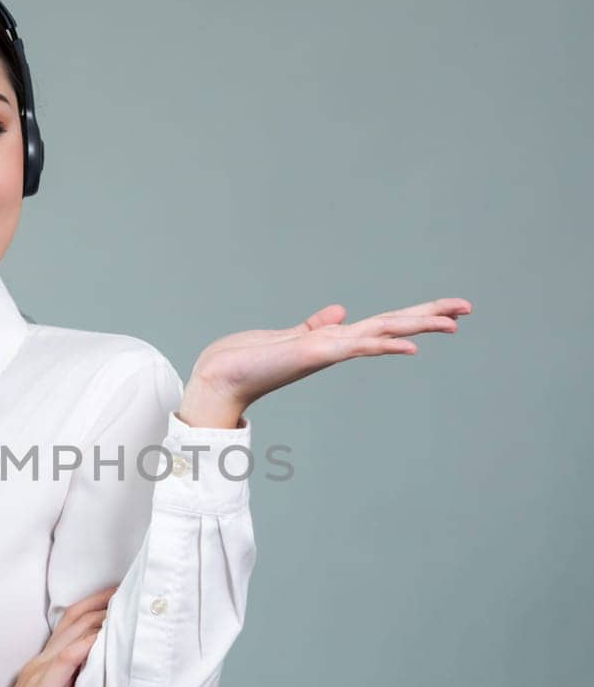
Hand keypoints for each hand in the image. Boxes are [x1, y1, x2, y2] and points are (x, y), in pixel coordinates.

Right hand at [0, 583, 119, 686]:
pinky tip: (106, 634)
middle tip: (134, 586)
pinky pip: (66, 660)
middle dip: (104, 600)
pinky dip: (88, 643)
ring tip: (129, 600)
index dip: (96, 609)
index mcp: (43, 671)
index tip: (125, 598)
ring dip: (102, 615)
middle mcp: (40, 666)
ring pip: (74, 632)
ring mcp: (38, 677)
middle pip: (74, 619)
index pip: (71, 628)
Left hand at [180, 297, 472, 424]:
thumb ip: (315, 325)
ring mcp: (329, 351)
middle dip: (429, 317)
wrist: (219, 378)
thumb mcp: (287, 336)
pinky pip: (357, 347)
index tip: (447, 310)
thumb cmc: (247, 359)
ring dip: (418, 327)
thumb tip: (339, 312)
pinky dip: (383, 345)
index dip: (413, 316)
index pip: (382, 324)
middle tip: (468, 308)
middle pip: (393, 326)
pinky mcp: (315, 354)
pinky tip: (409, 348)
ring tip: (454, 321)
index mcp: (333, 341)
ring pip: (384, 334)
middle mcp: (337, 346)